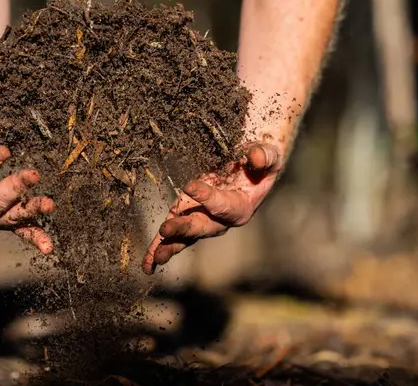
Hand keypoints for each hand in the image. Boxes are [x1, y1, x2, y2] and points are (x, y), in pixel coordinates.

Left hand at [142, 142, 281, 274]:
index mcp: (242, 207)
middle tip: (166, 230)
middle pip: (202, 228)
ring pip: (185, 236)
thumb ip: (265, 156)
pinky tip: (148, 263)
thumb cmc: (261, 161)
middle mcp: (221, 220)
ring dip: (169, 245)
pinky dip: (159, 247)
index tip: (190, 186)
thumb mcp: (270, 155)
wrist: (250, 166)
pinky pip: (174, 235)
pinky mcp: (188, 216)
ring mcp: (203, 219)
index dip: (208, 198)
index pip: (223, 206)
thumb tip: (255, 156)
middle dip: (184, 230)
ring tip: (155, 257)